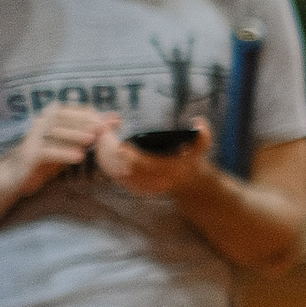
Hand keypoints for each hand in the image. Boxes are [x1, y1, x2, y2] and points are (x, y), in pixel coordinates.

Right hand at [0, 104, 119, 198]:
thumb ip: (92, 131)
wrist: (16, 175)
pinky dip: (64, 153)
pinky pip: (48, 151)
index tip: (110, 120)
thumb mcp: (71, 143)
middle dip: (86, 122)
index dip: (92, 114)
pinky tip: (79, 157)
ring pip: (56, 132)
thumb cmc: (47, 156)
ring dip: (75, 134)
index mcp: (51, 116)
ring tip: (93, 139)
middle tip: (104, 127)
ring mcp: (34, 137)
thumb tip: (116, 118)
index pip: (73, 110)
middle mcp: (41, 122)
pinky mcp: (29, 153)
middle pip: (64, 118)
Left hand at [92, 117, 215, 197]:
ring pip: (109, 168)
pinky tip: (104, 139)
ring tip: (105, 128)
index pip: (140, 164)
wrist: (187, 182)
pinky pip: (109, 171)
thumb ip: (204, 135)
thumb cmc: (192, 160)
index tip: (117, 132)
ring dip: (102, 148)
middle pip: (117, 165)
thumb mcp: (202, 146)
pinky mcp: (128, 184)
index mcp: (165, 171)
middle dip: (107, 145)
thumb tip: (198, 122)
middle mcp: (148, 180)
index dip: (125, 150)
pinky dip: (102, 155)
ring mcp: (137, 184)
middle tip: (105, 125)